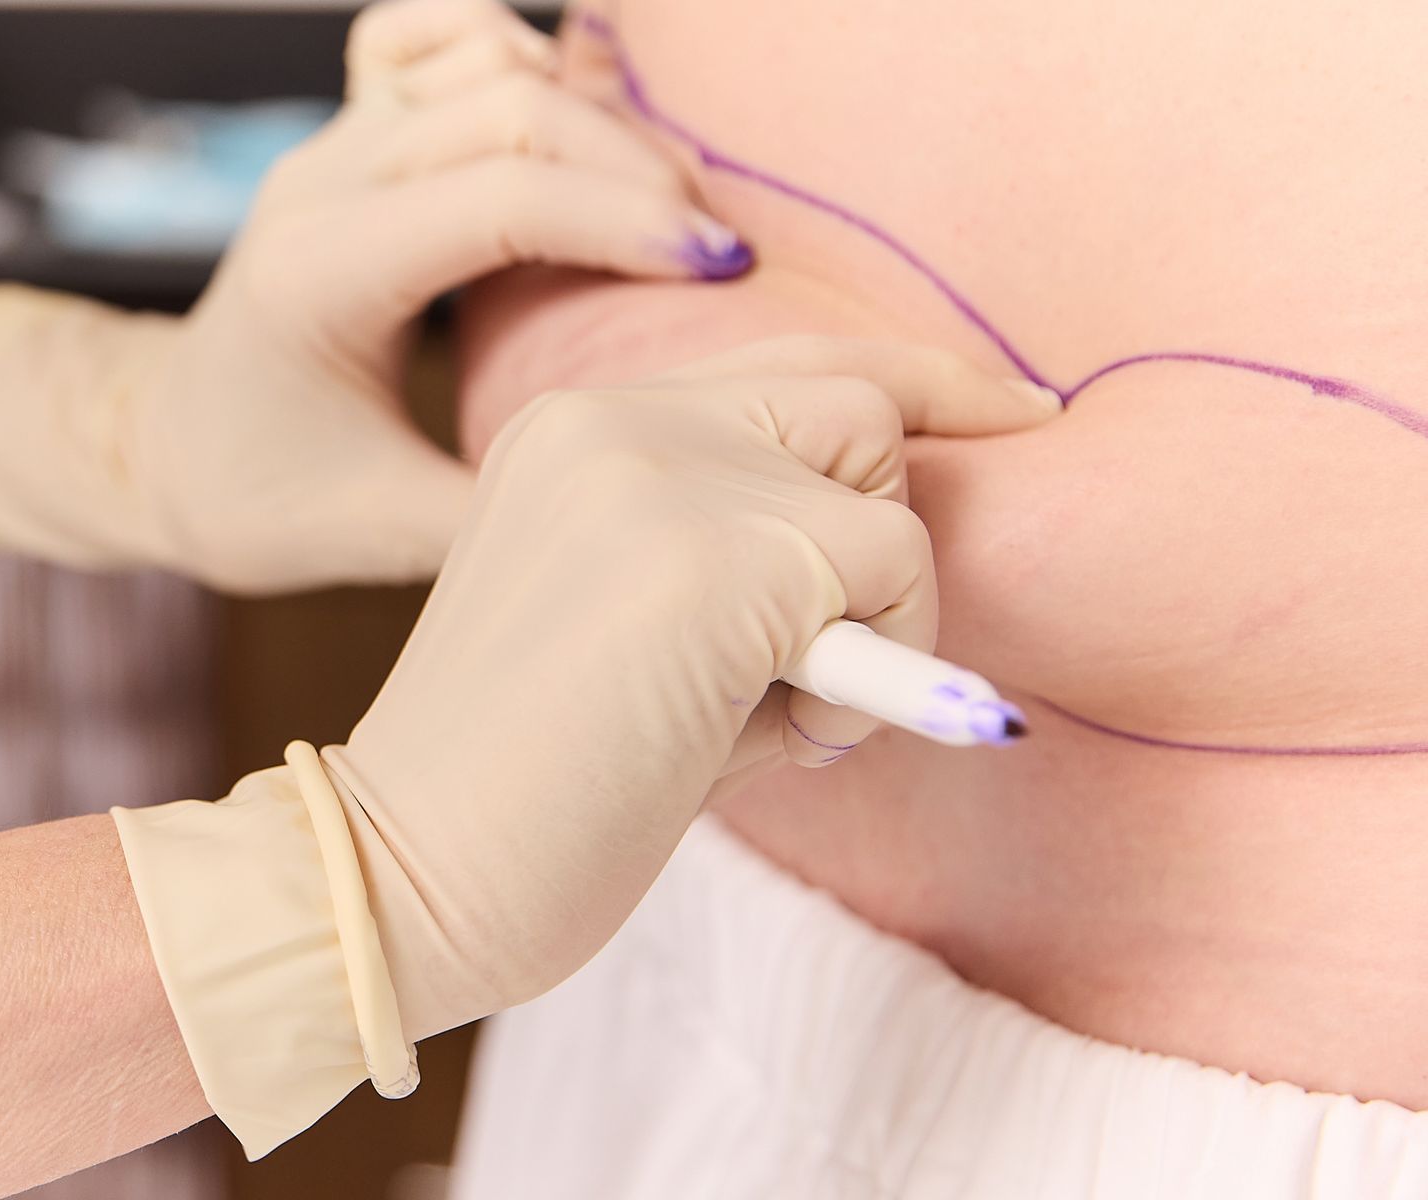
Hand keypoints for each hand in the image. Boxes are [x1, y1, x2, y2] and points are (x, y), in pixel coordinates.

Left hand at [0, 0, 740, 592]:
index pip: (501, 199)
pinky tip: (569, 119)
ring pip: (485, 55)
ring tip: (664, 203)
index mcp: (318, 274)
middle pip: (510, 107)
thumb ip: (501, 512)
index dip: (627, 221)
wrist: (160, 445)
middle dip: (636, 168)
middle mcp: (321, 182)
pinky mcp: (350, 131)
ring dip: (593, 113)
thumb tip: (649, 489)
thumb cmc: (255, 496)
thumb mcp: (376, 533)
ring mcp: (333, 142)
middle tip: (718, 254)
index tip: (728, 274)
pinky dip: (515, 50)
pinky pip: (436, 35)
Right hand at [113, 337, 1054, 1155]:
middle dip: (884, 532)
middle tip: (830, 666)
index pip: (787, 362)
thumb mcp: (625, 618)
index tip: (1019, 409)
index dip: (921, 381)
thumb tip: (890, 543)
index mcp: (574, 427)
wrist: (408, 871)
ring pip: (888, 490)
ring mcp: (660, 474)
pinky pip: (891, 573)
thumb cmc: (531, 785)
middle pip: (859, 399)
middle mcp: (612, 419)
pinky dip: (875, 672)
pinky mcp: (721, 555)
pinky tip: (778, 740)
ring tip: (770, 719)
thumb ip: (733, 543)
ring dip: (876, 615)